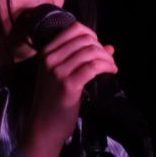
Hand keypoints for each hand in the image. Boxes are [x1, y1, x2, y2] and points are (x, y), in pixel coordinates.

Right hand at [21, 21, 117, 156]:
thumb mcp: (62, 76)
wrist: (43, 127)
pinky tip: (112, 72)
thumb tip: (109, 47)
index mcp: (47, 52)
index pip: (73, 29)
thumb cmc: (53, 103)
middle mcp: (50, 58)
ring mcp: (58, 71)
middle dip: (101, 48)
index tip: (99, 48)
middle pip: (85, 39)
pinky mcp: (68, 85)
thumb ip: (82, 58)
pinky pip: (93, 67)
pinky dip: (106, 67)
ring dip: (107, 58)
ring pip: (91, 52)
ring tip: (111, 67)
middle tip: (108, 61)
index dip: (92, 35)